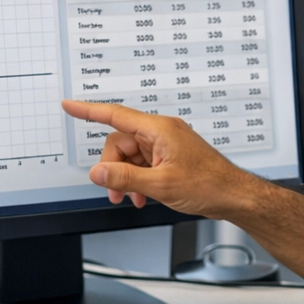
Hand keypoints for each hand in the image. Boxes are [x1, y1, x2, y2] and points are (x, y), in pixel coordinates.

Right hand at [61, 99, 258, 217]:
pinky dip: (138, 180)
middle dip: (113, 169)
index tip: (69, 105)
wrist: (233, 196)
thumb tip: (98, 173)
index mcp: (159, 129)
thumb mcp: (160, 185)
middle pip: (119, 143)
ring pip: (129, 156)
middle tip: (116, 192)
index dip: (88, 110)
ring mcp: (166, 145)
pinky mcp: (169, 157)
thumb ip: (125, 178)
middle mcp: (161, 133)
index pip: (115, 115)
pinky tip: (143, 196)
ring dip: (126, 178)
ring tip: (133, 198)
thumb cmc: (209, 184)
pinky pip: (142, 164)